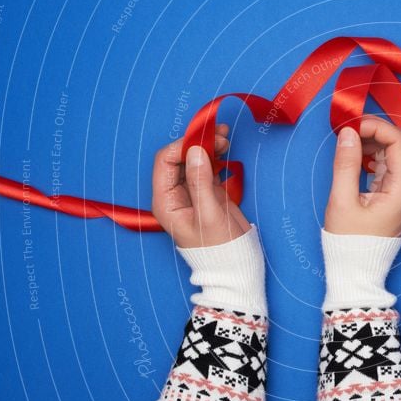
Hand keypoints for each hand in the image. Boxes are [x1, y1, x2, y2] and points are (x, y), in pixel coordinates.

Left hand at [152, 124, 250, 247]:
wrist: (236, 266)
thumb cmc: (219, 248)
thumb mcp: (209, 215)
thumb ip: (200, 181)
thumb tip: (195, 150)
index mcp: (166, 201)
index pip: (165, 162)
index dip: (182, 146)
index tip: (205, 139)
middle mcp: (175, 194)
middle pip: (179, 158)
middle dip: (197, 143)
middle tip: (220, 135)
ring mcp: (192, 192)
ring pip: (193, 160)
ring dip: (207, 146)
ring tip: (225, 138)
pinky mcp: (207, 192)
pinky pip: (206, 167)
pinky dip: (215, 155)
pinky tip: (225, 149)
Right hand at [325, 115, 400, 236]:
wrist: (357, 272)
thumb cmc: (349, 243)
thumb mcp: (342, 200)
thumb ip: (346, 163)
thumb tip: (348, 133)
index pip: (399, 142)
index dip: (376, 127)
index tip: (352, 125)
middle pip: (400, 145)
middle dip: (375, 132)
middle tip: (348, 130)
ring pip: (395, 155)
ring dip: (373, 143)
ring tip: (349, 143)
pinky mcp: (396, 197)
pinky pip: (389, 168)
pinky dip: (374, 157)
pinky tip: (356, 158)